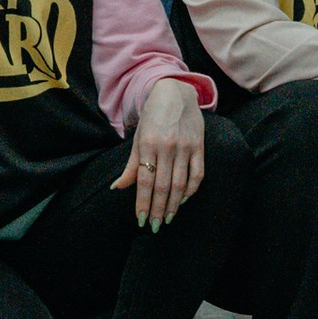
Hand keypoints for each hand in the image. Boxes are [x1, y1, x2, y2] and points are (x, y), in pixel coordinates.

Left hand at [114, 77, 206, 227]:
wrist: (174, 92)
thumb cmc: (152, 117)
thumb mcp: (137, 137)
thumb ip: (131, 165)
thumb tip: (118, 187)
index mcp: (148, 144)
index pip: (144, 180)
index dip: (142, 202)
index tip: (140, 220)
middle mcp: (167, 147)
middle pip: (162, 186)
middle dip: (158, 209)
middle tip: (154, 226)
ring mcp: (185, 147)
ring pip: (180, 183)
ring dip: (174, 205)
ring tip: (168, 219)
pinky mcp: (199, 146)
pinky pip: (198, 174)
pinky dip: (191, 190)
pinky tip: (184, 200)